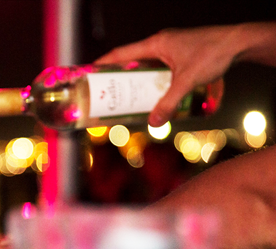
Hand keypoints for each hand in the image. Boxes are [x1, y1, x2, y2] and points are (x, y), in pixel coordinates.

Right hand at [95, 25, 238, 125]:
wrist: (240, 44)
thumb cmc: (213, 54)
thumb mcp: (187, 81)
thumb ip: (169, 102)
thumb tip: (154, 123)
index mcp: (156, 44)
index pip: (122, 53)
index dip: (104, 64)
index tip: (90, 74)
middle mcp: (162, 44)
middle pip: (133, 62)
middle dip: (121, 78)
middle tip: (110, 93)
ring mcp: (173, 49)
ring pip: (149, 66)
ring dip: (140, 81)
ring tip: (132, 98)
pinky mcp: (183, 54)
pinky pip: (162, 69)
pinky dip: (157, 81)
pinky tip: (160, 94)